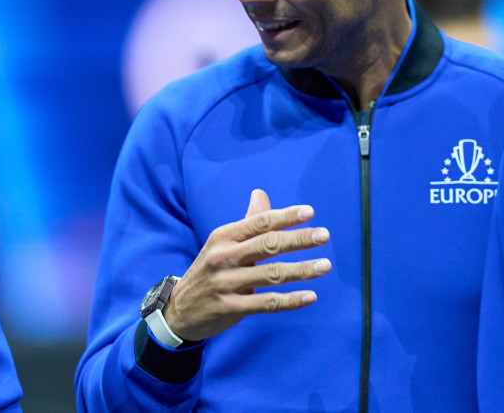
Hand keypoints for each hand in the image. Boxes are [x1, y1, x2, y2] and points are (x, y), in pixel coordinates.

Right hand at [163, 189, 330, 341]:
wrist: (179, 309)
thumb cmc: (210, 270)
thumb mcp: (222, 243)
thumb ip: (247, 222)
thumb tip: (261, 193)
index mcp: (223, 237)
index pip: (259, 222)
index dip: (285, 216)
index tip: (310, 212)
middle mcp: (223, 257)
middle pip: (268, 245)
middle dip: (299, 239)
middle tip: (324, 235)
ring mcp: (226, 283)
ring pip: (271, 275)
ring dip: (302, 270)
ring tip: (325, 265)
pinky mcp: (230, 308)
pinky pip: (267, 303)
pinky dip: (291, 300)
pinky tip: (310, 296)